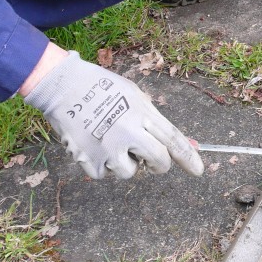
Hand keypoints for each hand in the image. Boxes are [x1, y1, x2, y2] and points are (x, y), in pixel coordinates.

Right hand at [24, 51, 203, 179]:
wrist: (63, 86)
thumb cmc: (102, 87)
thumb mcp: (134, 95)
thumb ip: (154, 120)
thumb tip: (178, 143)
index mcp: (142, 113)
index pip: (173, 140)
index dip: (189, 157)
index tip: (199, 170)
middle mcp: (129, 132)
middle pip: (159, 162)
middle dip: (158, 164)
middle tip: (150, 159)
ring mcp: (108, 148)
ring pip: (131, 173)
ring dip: (125, 163)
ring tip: (111, 142)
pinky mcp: (89, 160)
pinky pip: (105, 174)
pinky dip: (102, 164)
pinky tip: (94, 144)